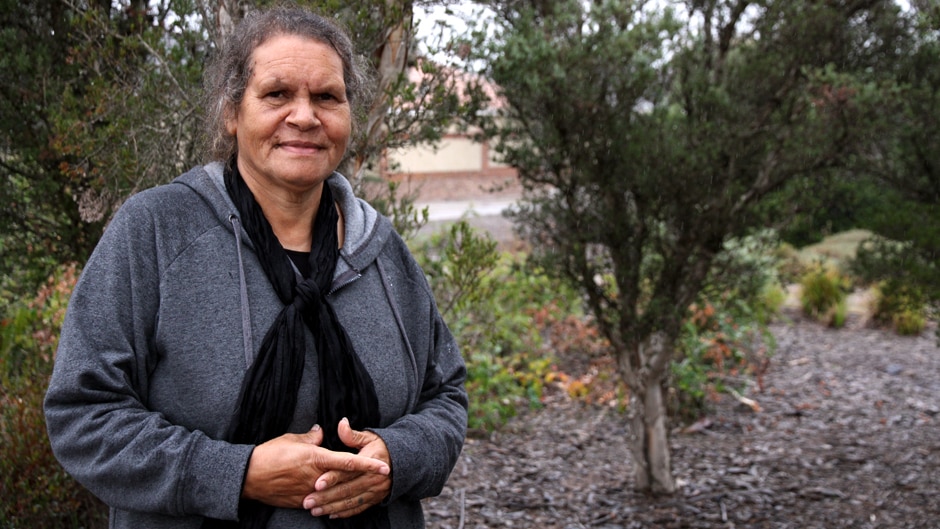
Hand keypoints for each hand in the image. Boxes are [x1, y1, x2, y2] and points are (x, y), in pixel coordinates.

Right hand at [241, 424, 389, 508]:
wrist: (248, 476)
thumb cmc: (269, 454)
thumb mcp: (292, 439)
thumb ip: (311, 437)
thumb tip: (322, 432)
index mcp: (316, 458)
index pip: (348, 461)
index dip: (368, 464)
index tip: (384, 466)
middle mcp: (316, 476)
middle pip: (346, 479)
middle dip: (364, 478)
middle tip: (382, 477)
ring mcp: (309, 491)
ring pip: (335, 493)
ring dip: (347, 490)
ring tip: (361, 489)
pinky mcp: (301, 502)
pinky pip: (320, 501)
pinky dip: (328, 498)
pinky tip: (336, 498)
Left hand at [302, 418, 392, 518]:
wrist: (402, 461)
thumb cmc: (380, 448)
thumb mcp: (369, 438)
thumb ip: (352, 434)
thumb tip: (341, 423)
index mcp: (369, 461)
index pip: (348, 470)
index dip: (332, 477)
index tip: (317, 483)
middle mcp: (373, 478)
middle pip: (346, 489)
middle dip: (326, 497)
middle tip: (308, 501)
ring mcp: (375, 490)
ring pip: (350, 501)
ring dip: (332, 507)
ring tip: (315, 510)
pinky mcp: (375, 498)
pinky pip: (359, 508)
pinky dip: (345, 512)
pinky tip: (331, 514)